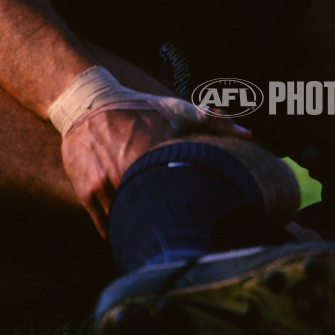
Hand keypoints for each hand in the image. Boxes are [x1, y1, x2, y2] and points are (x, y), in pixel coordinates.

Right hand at [61, 104, 249, 236]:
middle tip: (180, 231)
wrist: (87, 102)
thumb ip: (214, 123)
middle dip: (166, 224)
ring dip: (141, 228)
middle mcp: (126, 172)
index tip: (198, 217)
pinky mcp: (87, 192)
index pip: (177, 197)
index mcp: (152, 155)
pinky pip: (106, 225)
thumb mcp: (178, 110)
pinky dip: (120, 229)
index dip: (189, 210)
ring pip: (127, 223)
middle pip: (151, 215)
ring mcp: (104, 185)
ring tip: (156, 232)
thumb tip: (247, 134)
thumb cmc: (140, 107)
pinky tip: (133, 228)